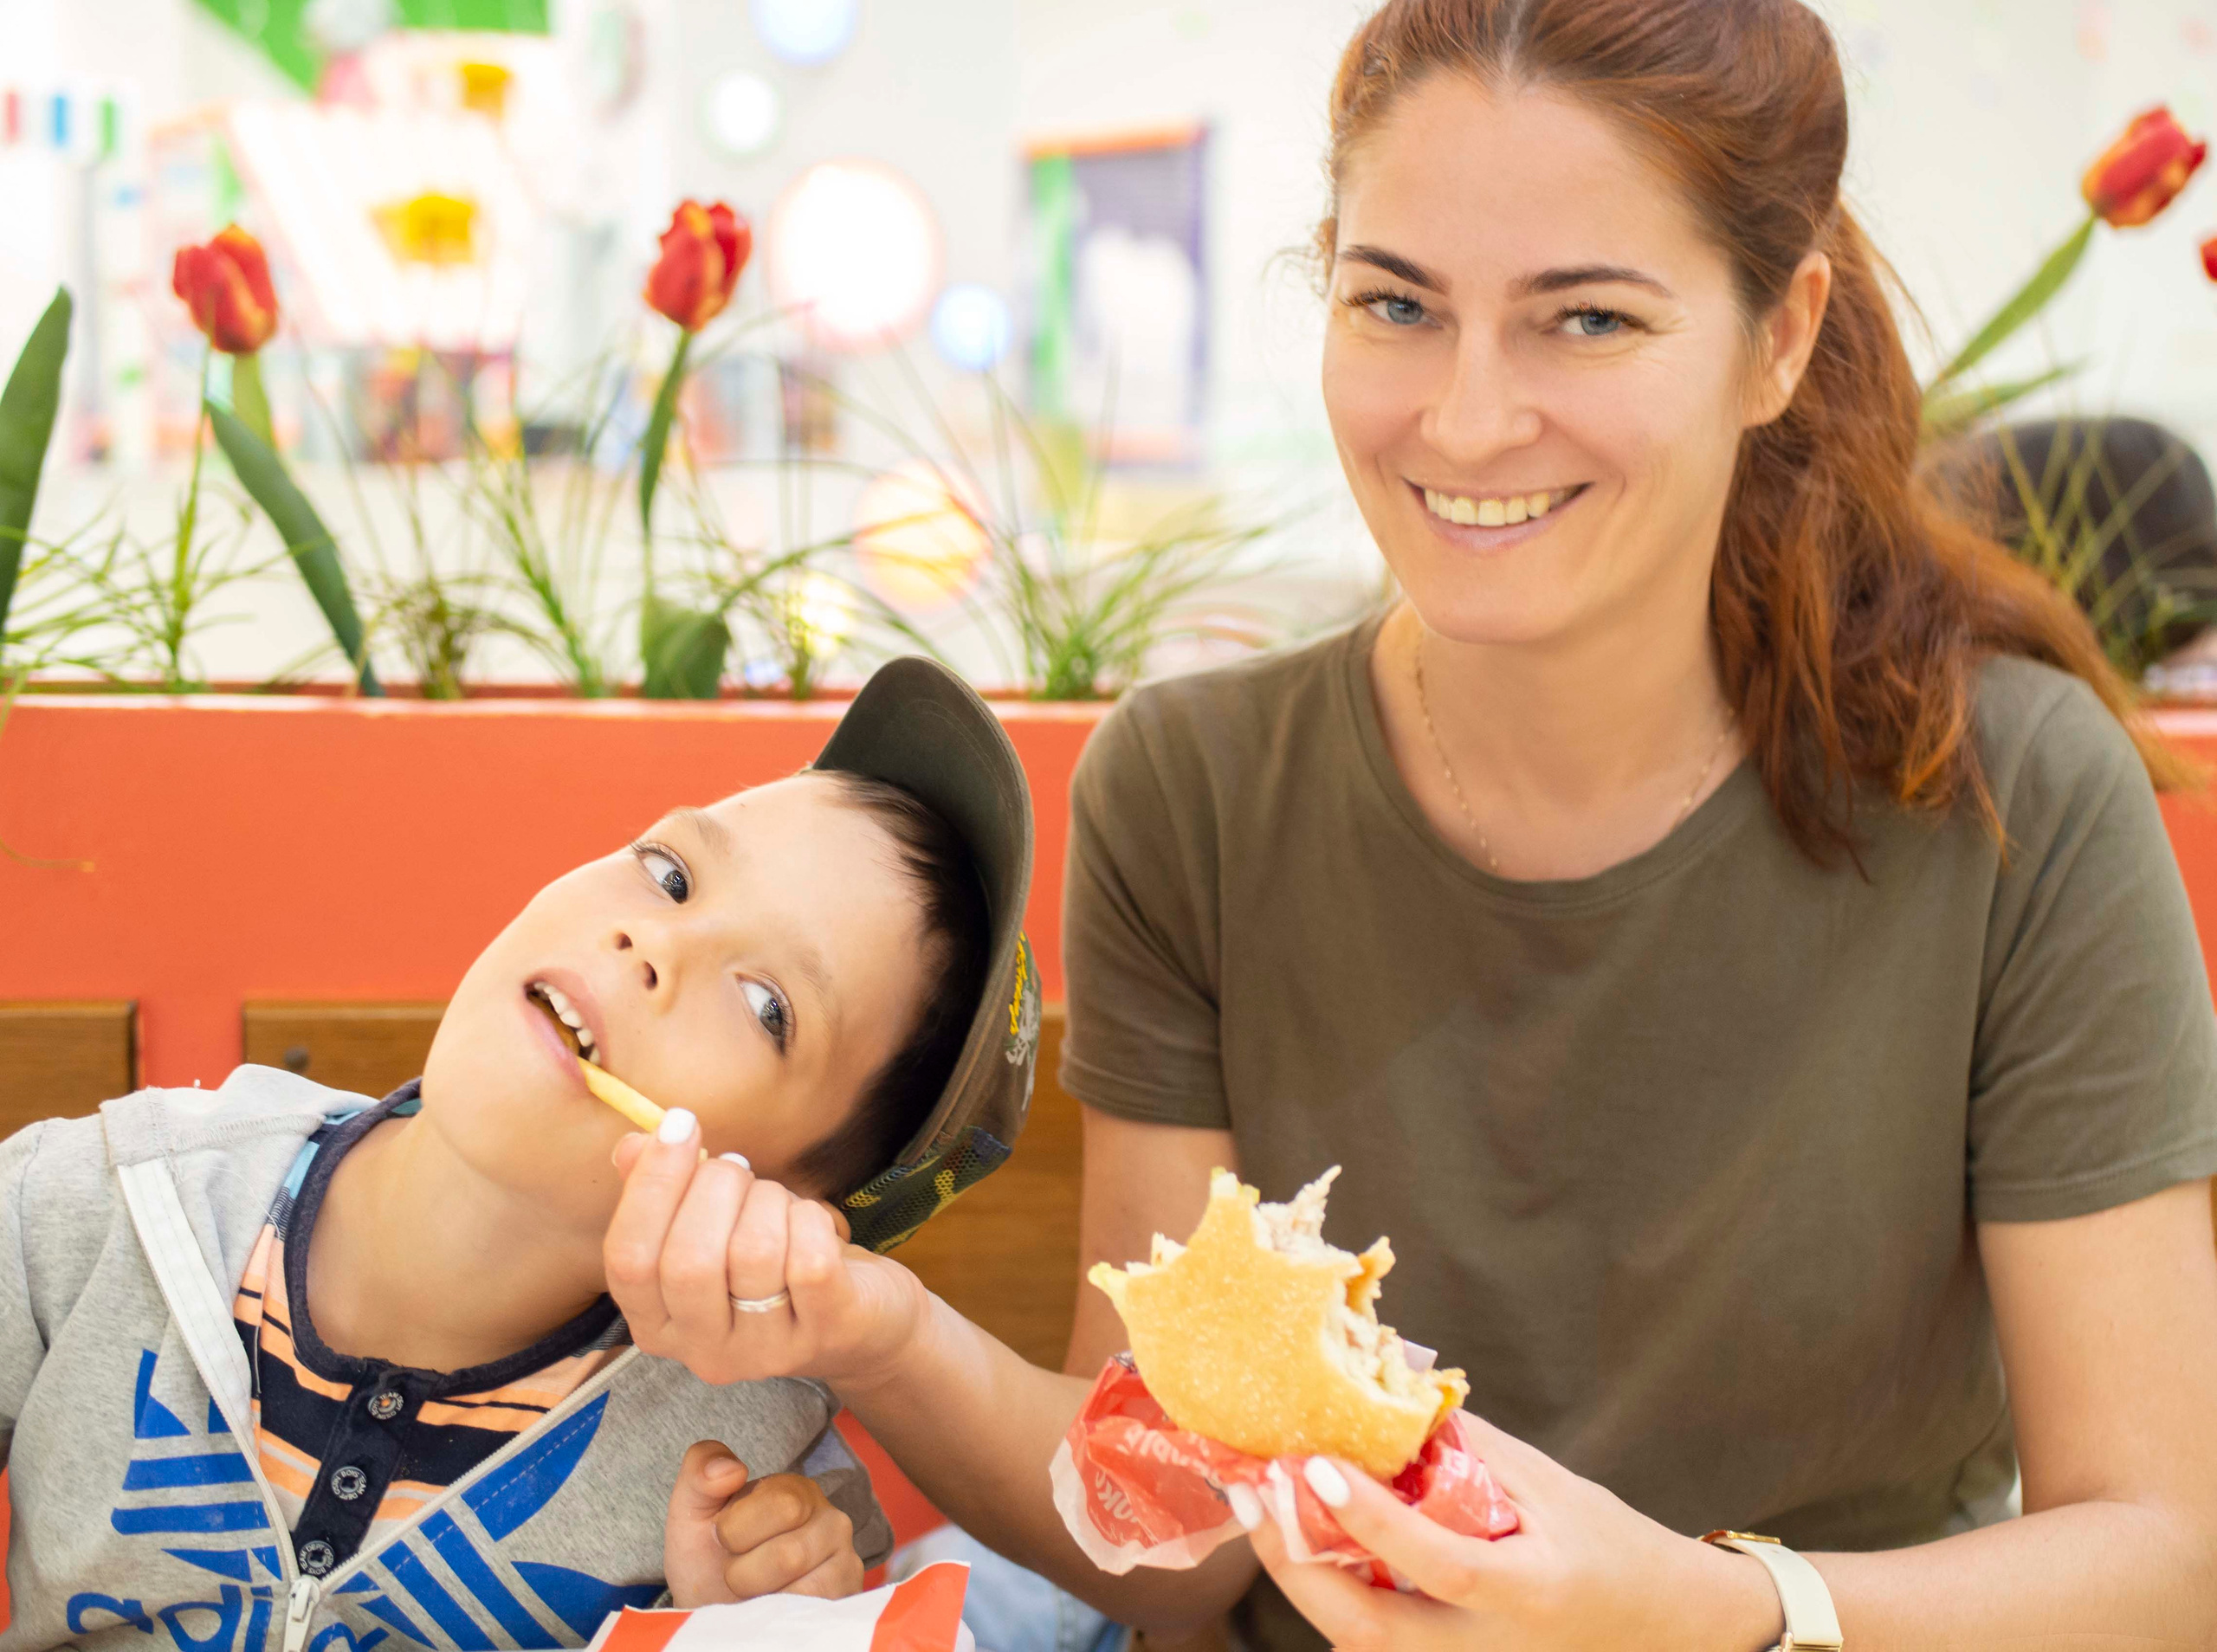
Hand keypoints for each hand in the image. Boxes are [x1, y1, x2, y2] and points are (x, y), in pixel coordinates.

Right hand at [602, 1112, 932, 1390]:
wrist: (865, 1319)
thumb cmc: (778, 1263)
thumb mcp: (716, 1227)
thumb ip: (665, 1191)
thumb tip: (633, 1145)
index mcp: (659, 1324)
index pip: (627, 1260)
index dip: (650, 1185)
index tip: (678, 1125)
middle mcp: (703, 1350)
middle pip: (687, 1261)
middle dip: (716, 1187)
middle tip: (740, 1169)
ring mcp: (765, 1350)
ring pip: (754, 1253)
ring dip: (768, 1201)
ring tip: (777, 1201)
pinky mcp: (826, 1331)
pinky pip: (809, 1259)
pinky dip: (811, 1219)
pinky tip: (813, 1222)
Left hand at [664, 1439, 865, 1607]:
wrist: (711, 1605)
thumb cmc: (707, 1555)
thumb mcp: (692, 1508)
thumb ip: (700, 1470)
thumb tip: (734, 1469)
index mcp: (798, 1490)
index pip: (783, 1506)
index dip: (737, 1531)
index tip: (725, 1537)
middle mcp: (832, 1521)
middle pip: (790, 1554)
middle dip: (744, 1571)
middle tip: (737, 1568)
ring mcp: (845, 1563)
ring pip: (800, 1591)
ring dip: (759, 1598)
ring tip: (755, 1589)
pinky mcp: (845, 1600)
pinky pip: (812, 1615)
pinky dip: (779, 1618)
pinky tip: (774, 1606)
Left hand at [1243, 1413, 1783, 1651]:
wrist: (1659, 1628)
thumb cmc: (1607, 1546)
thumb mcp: (1548, 1484)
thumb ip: (1467, 1448)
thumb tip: (1389, 1389)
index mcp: (1524, 1595)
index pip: (1435, 1564)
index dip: (1370, 1520)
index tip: (1314, 1466)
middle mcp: (1484, 1650)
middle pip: (1366, 1630)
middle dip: (1294, 1562)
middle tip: (1250, 1490)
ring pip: (1357, 1642)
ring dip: (1301, 1576)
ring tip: (1260, 1505)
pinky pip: (1371, 1642)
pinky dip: (1330, 1593)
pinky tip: (1302, 1541)